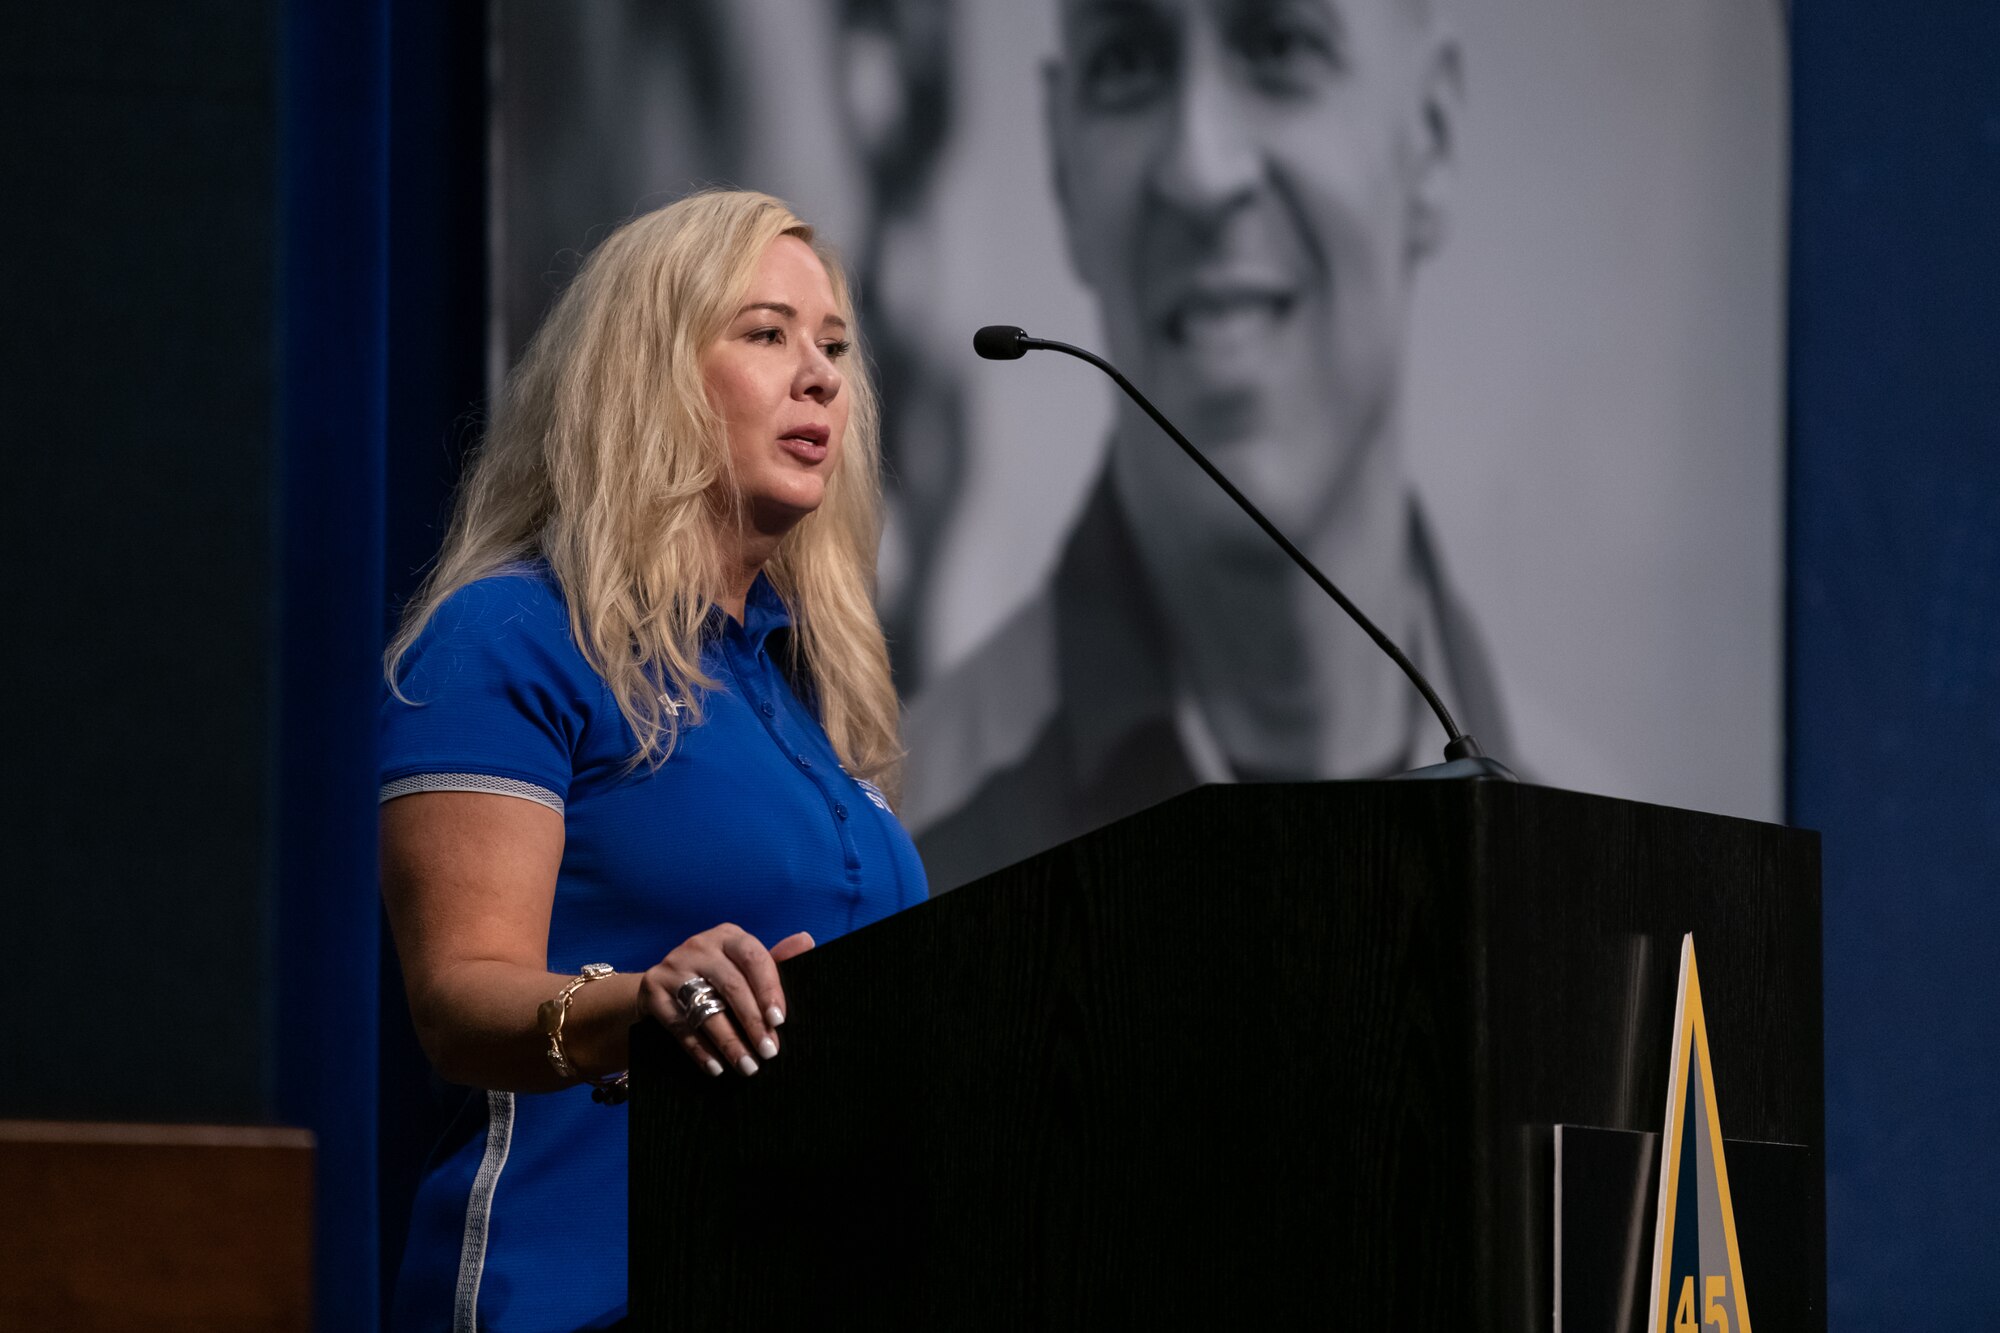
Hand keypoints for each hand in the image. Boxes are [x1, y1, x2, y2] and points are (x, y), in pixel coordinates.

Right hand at [637, 925, 815, 1076]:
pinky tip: (717, 1068)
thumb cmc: (716, 976)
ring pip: (706, 1010)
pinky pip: (681, 1026)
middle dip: (753, 1023)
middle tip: (769, 1052)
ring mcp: (673, 967)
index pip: (754, 958)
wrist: (660, 984)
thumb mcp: (742, 964)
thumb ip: (774, 959)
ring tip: (748, 1066)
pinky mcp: (653, 991)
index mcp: (728, 936)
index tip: (779, 1020)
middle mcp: (699, 946)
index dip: (769, 989)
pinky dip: (700, 1051)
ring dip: (729, 1043)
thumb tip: (807, 940)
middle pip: (732, 986)